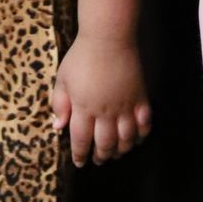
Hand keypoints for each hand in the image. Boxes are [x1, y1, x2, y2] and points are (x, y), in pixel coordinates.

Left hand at [51, 34, 151, 166]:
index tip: (79, 163)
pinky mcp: (140, 99)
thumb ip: (60, 104)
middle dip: (101, 156)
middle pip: (105, 143)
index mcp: (84, 107)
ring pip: (126, 139)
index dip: (80, 154)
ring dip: (121, 150)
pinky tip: (136, 139)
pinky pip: (144, 125)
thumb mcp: (62, 79)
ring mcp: (125, 106)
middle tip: (98, 160)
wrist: (108, 39)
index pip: (81, 139)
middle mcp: (106, 112)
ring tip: (115, 153)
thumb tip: (58, 128)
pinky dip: (141, 135)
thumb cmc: (81, 57)